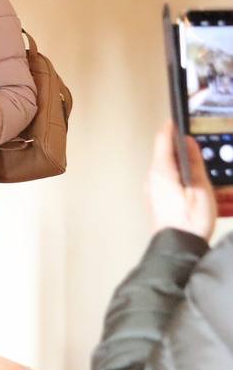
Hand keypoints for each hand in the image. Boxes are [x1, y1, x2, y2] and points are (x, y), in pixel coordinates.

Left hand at [147, 123, 216, 241]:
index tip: (179, 119)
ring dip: (195, 174)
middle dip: (190, 155)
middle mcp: (154, 179)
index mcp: (161, 172)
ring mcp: (155, 191)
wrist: (179, 249)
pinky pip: (177, 187)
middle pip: (171, 157)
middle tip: (205, 153)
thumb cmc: (189, 222)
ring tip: (216, 185)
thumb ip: (194, 164)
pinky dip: (192, 187)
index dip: (172, 128)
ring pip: (177, 173)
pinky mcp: (160, 201)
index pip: (163, 140)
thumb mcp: (200, 189)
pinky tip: (211, 198)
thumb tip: (189, 143)